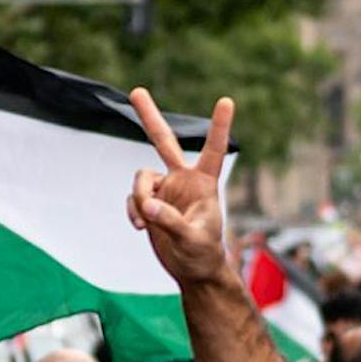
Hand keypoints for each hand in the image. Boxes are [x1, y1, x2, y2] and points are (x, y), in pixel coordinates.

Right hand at [126, 90, 235, 286]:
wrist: (193, 270)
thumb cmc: (203, 254)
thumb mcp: (191, 239)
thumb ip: (170, 221)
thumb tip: (149, 206)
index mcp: (204, 184)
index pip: (213, 150)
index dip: (219, 126)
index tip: (227, 100)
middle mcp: (184, 180)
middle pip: (164, 142)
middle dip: (150, 118)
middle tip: (136, 91)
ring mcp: (166, 190)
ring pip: (141, 178)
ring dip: (139, 199)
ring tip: (145, 222)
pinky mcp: (152, 203)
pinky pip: (134, 198)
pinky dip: (133, 211)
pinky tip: (140, 227)